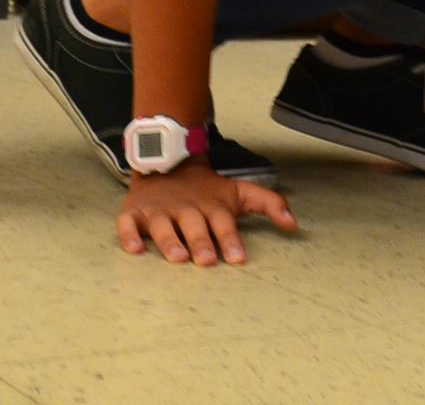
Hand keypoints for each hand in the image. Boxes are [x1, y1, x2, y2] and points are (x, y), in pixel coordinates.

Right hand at [117, 164, 297, 265]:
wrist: (168, 162)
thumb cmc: (207, 189)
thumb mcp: (240, 192)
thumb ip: (269, 204)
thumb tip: (295, 225)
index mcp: (212, 206)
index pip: (224, 223)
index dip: (231, 240)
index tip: (238, 258)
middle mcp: (186, 208)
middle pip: (194, 226)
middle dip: (201, 242)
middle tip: (207, 261)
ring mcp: (159, 210)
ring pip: (163, 226)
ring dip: (170, 241)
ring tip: (178, 258)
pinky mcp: (134, 212)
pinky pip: (128, 224)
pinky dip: (130, 235)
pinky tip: (134, 250)